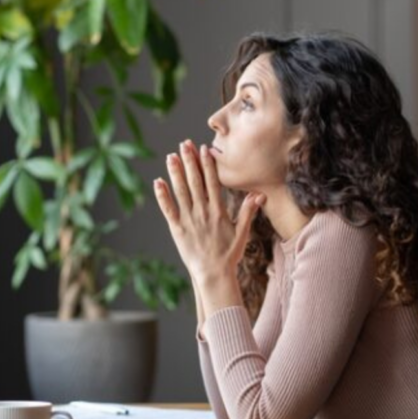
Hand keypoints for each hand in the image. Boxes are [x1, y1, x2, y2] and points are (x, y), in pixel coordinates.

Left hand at [153, 139, 265, 282]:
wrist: (214, 275)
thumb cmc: (229, 255)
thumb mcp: (243, 233)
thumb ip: (248, 212)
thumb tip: (259, 194)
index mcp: (218, 211)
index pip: (213, 182)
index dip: (208, 165)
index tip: (204, 149)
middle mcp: (203, 212)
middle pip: (195, 182)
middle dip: (190, 161)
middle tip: (184, 144)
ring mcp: (189, 220)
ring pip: (180, 192)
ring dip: (175, 173)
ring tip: (171, 156)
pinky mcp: (177, 229)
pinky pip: (168, 209)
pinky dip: (162, 196)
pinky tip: (158, 182)